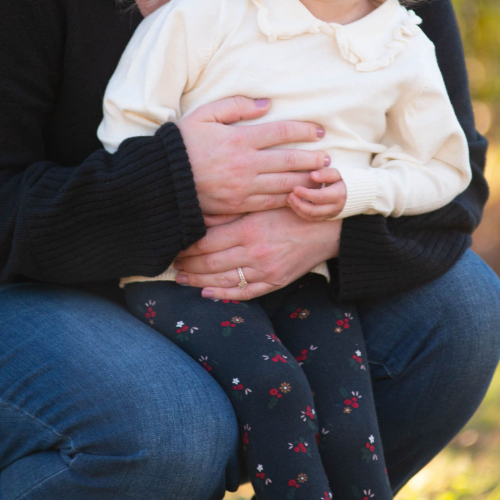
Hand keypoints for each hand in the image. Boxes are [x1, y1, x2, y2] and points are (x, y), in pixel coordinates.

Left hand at [174, 208, 341, 300]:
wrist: (326, 229)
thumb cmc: (292, 211)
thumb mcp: (260, 205)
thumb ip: (231, 213)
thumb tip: (199, 216)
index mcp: (249, 230)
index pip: (207, 243)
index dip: (187, 247)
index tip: (175, 246)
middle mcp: (255, 253)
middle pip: (211, 263)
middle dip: (188, 265)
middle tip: (173, 263)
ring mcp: (266, 271)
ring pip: (224, 280)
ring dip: (198, 281)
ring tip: (181, 278)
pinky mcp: (275, 283)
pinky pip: (244, 293)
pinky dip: (223, 295)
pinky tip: (206, 293)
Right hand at [177, 96, 331, 215]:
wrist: (162, 180)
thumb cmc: (182, 144)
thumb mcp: (204, 115)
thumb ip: (235, 106)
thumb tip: (266, 103)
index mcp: (239, 139)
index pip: (282, 132)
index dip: (304, 131)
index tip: (318, 131)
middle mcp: (245, 164)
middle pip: (289, 161)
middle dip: (313, 159)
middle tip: (329, 158)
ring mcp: (243, 187)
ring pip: (284, 184)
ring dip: (306, 180)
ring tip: (322, 177)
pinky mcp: (238, 205)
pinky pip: (270, 203)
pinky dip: (288, 199)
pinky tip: (300, 195)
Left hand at [287, 166, 346, 220]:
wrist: (357, 193)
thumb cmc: (345, 180)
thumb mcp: (338, 173)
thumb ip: (326, 173)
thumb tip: (312, 175)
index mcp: (338, 195)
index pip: (319, 197)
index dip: (305, 193)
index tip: (295, 188)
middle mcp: (335, 207)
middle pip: (314, 211)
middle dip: (298, 204)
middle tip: (290, 195)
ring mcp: (331, 214)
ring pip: (312, 217)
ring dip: (298, 209)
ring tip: (290, 199)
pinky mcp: (327, 217)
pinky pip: (313, 219)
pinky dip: (302, 213)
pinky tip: (295, 204)